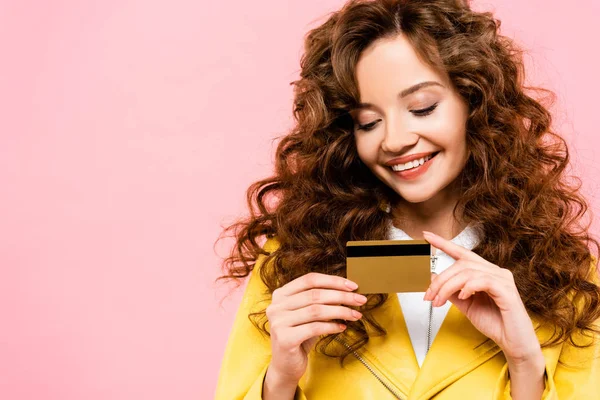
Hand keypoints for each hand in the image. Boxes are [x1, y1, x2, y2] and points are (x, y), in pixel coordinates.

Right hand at [265, 272, 366, 383]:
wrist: (286, 366)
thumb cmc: (300, 337)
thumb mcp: (309, 315)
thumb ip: (321, 301)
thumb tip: (348, 291)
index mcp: (281, 294)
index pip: (309, 279)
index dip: (333, 281)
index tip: (352, 286)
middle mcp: (276, 305)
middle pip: (315, 294)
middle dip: (342, 296)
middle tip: (360, 300)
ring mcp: (278, 322)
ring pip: (316, 310)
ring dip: (341, 311)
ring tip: (356, 314)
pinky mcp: (285, 338)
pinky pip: (315, 328)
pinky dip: (332, 326)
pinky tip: (343, 327)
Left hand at [422, 231, 541, 362]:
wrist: (513, 343)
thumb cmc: (494, 323)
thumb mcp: (464, 304)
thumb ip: (450, 291)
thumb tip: (432, 279)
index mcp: (485, 272)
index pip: (463, 253)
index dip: (444, 243)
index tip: (427, 236)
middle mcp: (495, 271)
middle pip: (462, 263)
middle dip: (441, 279)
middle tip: (429, 295)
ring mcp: (503, 279)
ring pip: (468, 272)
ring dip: (448, 286)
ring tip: (439, 301)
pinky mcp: (507, 291)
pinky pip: (483, 280)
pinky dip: (468, 287)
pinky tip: (462, 297)